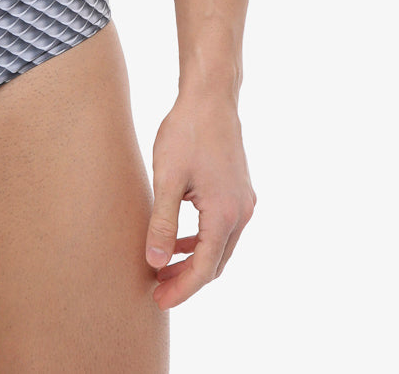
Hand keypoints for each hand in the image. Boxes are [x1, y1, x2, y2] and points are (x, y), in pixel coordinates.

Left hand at [144, 90, 255, 308]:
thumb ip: (162, 223)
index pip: (204, 268)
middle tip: (157, 290)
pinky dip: (202, 241)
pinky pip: (222, 229)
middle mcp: (241, 212)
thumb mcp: (167, 179)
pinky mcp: (239, 190)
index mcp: (225, 214)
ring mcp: (243, 201)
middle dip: (187, 279)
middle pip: (216, 263)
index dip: (181, 289)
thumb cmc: (186, 132)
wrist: (210, 97)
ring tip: (164, 268)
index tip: (158, 301)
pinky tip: (180, 239)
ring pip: (220, 247)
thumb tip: (155, 263)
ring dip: (195, 260)